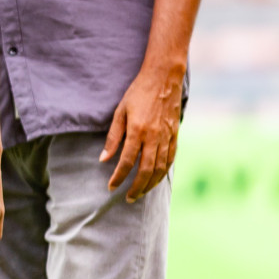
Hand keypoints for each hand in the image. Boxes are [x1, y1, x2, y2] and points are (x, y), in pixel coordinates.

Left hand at [102, 64, 183, 201]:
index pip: (127, 161)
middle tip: (128, 198)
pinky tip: (156, 179)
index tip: (111, 187)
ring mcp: (167, 137)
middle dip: (136, 187)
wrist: (163, 79)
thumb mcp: (120, 111)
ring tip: (141, 193)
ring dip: (151, 184)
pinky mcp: (175, 136)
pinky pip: (170, 160)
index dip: (118, 176)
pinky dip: (163, 173)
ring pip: (161, 169)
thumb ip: (113, 137)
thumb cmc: (137, 93)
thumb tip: (103, 159)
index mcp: (138, 131)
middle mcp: (154, 137)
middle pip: (146, 170)